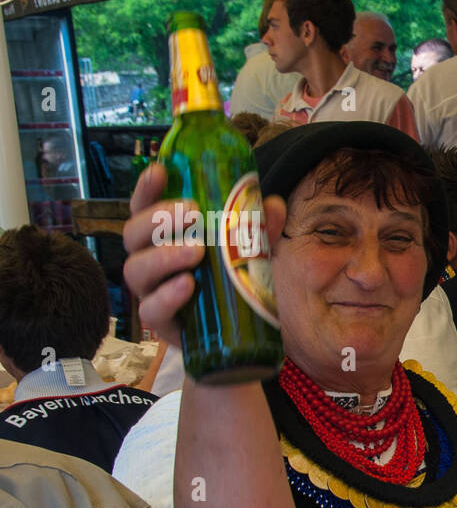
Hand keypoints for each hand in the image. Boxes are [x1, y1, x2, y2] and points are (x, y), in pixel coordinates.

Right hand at [122, 163, 285, 349]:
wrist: (236, 336)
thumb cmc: (232, 283)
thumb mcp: (249, 252)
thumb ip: (257, 229)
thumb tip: (271, 204)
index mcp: (163, 237)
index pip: (145, 207)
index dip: (147, 189)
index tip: (160, 170)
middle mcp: (149, 261)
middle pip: (133, 234)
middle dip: (158, 219)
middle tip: (192, 212)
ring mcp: (151, 292)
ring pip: (137, 270)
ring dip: (164, 256)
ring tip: (197, 251)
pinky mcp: (161, 323)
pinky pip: (152, 310)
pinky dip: (168, 296)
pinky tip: (188, 285)